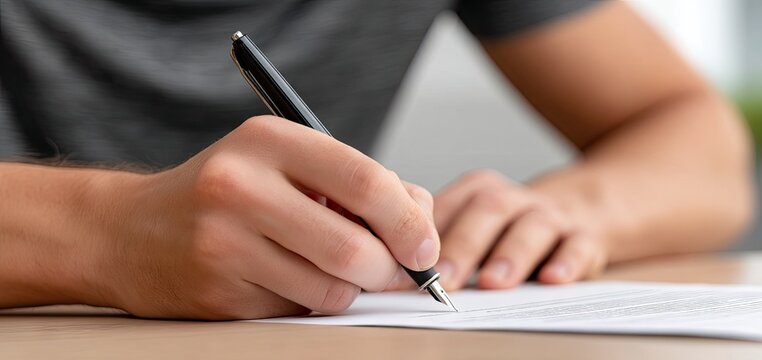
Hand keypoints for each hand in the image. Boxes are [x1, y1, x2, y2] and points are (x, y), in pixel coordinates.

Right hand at [95, 116, 438, 318]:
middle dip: (389, 270)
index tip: (426, 246)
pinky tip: (286, 280)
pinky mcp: (217, 292)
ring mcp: (223, 242)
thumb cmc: (225, 194)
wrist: (128, 231)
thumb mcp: (284, 163)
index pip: (365, 181)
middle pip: (354, 247)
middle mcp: (241, 186)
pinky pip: (297, 311)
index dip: (410, 221)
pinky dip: (309, 303)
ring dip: (350, 290)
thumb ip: (354, 185)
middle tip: (395, 272)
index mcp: (269, 140)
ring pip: (330, 289)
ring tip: (332, 270)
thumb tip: (421, 229)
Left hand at [389, 169, 608, 290]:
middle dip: (462, 247)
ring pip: (531, 228)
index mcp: (477, 192)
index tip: (400, 264)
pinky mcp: (585, 237)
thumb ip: (436, 240)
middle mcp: (512, 199)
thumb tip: (385, 271)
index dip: (422, 235)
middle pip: (486, 212)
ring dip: (510, 255)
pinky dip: (567, 262)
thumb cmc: (508, 229)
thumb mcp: (472, 224)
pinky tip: (552, 278)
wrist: (582, 210)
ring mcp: (549, 216)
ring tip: (492, 282)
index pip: (445, 207)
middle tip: (442, 279)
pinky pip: (578, 246)